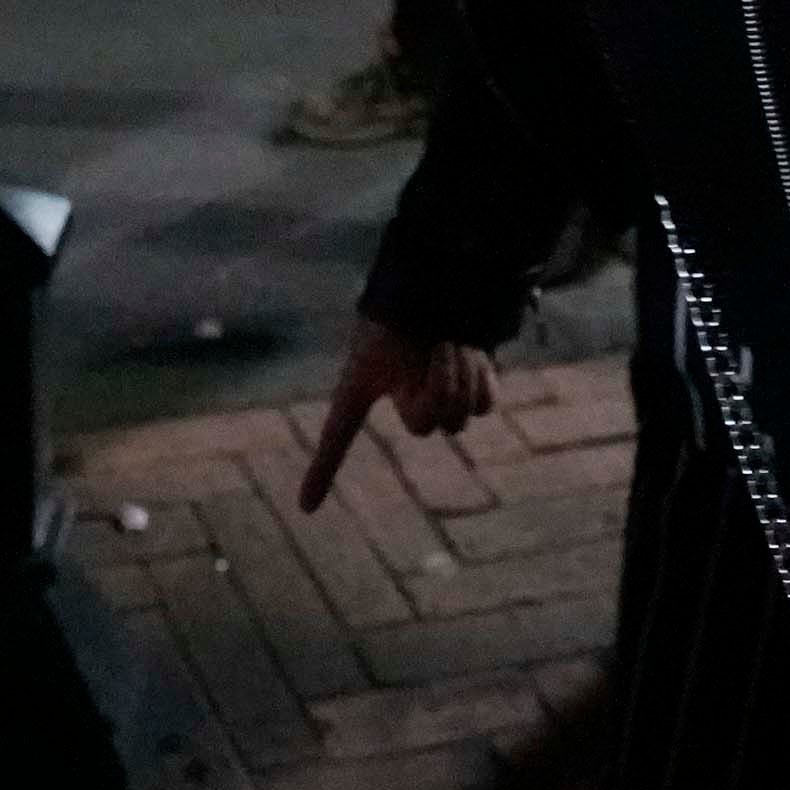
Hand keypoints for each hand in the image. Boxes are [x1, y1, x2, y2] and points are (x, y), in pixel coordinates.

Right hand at [301, 316, 496, 510]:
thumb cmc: (404, 309)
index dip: (322, 470)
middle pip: (426, 426)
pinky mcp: (472, 386)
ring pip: (459, 416)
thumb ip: (414, 391)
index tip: (305, 507)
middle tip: (437, 351)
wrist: (438, 282)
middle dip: (438, 388)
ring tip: (452, 341)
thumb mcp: (402, 342)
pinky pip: (483, 405)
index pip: (337, 434)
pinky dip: (481, 379)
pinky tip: (474, 353)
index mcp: (367, 387)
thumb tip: (435, 419)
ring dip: (460, 375)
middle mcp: (403, 398)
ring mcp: (439, 394)